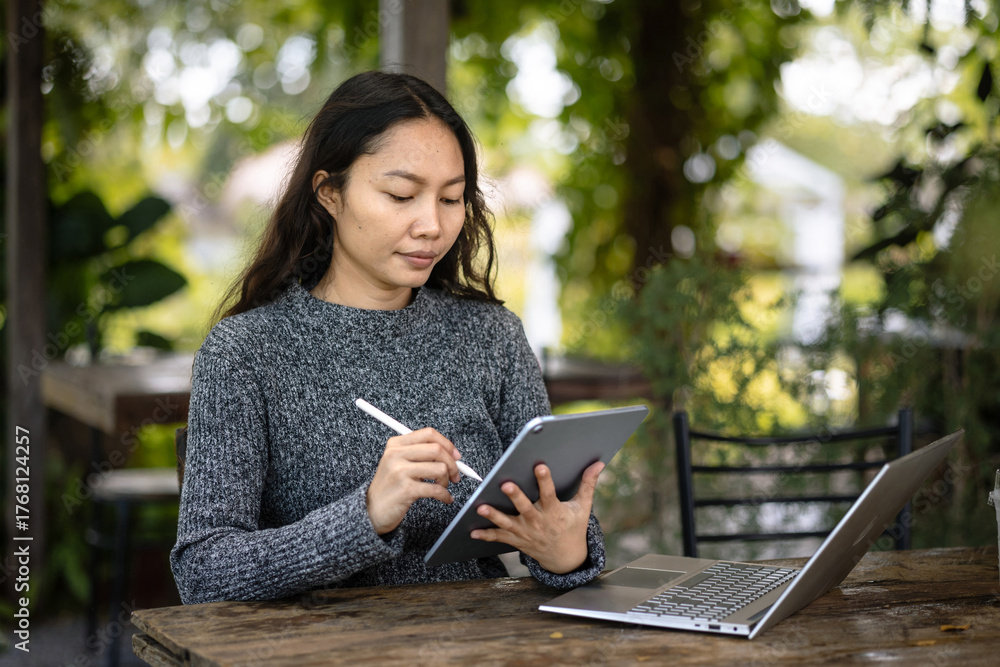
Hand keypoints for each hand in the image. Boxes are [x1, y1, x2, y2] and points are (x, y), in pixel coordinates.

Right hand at [366, 428, 462, 534]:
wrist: (372, 511)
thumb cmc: (390, 487)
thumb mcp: (398, 463)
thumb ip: (420, 454)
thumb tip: (451, 454)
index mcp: (396, 444)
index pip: (429, 434)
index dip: (447, 444)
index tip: (456, 456)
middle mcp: (396, 454)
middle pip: (437, 449)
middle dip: (452, 464)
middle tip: (455, 475)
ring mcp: (400, 471)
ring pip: (439, 468)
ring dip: (447, 481)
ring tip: (442, 488)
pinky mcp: (406, 489)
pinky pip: (436, 489)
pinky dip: (445, 495)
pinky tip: (445, 498)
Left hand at [470, 460, 604, 573]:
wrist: (566, 558)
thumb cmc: (573, 527)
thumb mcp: (583, 507)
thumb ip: (588, 484)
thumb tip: (599, 463)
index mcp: (555, 512)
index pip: (550, 494)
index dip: (545, 480)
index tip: (540, 466)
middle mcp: (539, 522)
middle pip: (525, 508)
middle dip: (516, 497)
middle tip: (505, 485)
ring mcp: (526, 532)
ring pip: (508, 523)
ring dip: (494, 516)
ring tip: (481, 507)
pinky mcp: (517, 540)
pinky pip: (500, 537)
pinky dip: (487, 535)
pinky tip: (472, 531)